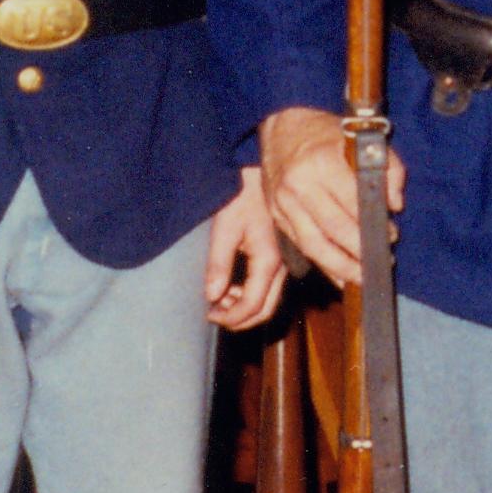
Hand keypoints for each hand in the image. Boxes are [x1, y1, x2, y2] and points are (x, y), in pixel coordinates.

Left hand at [204, 166, 285, 329]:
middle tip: (214, 314)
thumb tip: (212, 296)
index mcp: (268, 261)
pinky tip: (232, 286)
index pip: (252, 306)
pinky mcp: (279, 256)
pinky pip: (269, 287)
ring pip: (269, 300)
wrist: (259, 172)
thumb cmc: (242, 195)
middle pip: (266, 309)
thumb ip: (219, 264)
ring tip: (219, 300)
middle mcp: (280, 266)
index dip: (230, 317)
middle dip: (240, 319)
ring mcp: (283, 262)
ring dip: (245, 307)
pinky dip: (251, 295)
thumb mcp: (225, 228)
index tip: (209, 314)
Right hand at [258, 104, 401, 290]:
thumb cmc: (327, 133)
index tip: (391, 235)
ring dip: (340, 266)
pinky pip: (300, 246)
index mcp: (321, 163)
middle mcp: (299, 185)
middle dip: (360, 251)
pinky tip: (340, 276)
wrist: (283, 125)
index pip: (352, 202)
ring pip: (313, 245)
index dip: (374, 224)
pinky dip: (322, 264)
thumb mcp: (361, 138)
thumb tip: (395, 204)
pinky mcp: (276, 215)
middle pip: (333, 229)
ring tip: (363, 277)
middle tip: (382, 260)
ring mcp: (283, 203)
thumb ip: (387, 168)